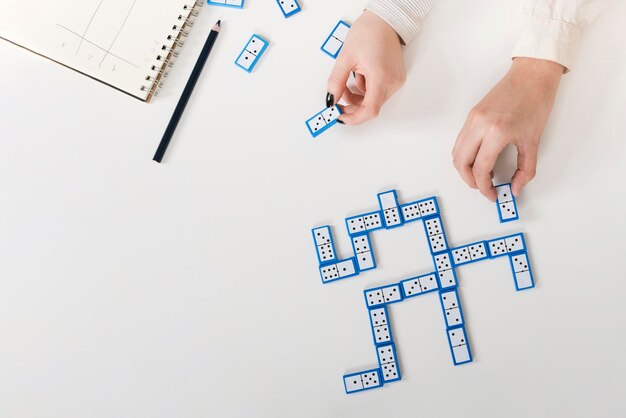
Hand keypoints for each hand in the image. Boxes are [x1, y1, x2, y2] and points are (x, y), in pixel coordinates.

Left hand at [326, 11, 405, 124]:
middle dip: (353, 105)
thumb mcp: (345, 58)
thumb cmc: (369, 32)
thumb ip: (336, 82)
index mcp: (381, 76)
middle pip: (372, 106)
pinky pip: (379, 92)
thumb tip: (331, 100)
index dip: (354, 118)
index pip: (370, 110)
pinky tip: (361, 76)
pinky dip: (367, 90)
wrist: (384, 20)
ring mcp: (396, 80)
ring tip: (350, 80)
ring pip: (375, 100)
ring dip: (359, 97)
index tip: (341, 118)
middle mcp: (392, 81)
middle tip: (339, 98)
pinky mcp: (396, 78)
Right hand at [452, 58, 563, 200]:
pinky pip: (460, 141)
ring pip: (456, 153)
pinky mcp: (471, 115)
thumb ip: (525, 169)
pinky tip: (481, 159)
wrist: (532, 76)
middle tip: (483, 188)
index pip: (480, 169)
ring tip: (482, 175)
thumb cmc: (535, 101)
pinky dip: (465, 155)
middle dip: (470, 181)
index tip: (492, 194)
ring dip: (465, 168)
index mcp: (496, 132)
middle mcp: (479, 125)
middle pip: (461, 163)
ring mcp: (472, 119)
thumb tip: (516, 186)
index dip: (484, 187)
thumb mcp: (533, 141)